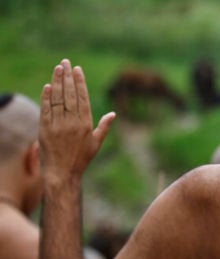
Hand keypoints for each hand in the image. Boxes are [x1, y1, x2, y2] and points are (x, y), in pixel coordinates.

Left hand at [39, 59, 115, 180]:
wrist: (62, 174)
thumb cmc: (81, 159)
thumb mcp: (96, 143)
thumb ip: (104, 127)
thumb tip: (113, 114)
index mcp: (85, 124)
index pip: (82, 97)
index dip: (80, 82)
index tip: (77, 69)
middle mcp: (71, 123)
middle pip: (69, 94)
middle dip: (67, 77)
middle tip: (66, 62)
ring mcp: (57, 125)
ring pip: (57, 99)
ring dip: (57, 82)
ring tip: (57, 68)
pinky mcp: (44, 129)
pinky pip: (46, 109)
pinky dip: (46, 97)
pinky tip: (48, 86)